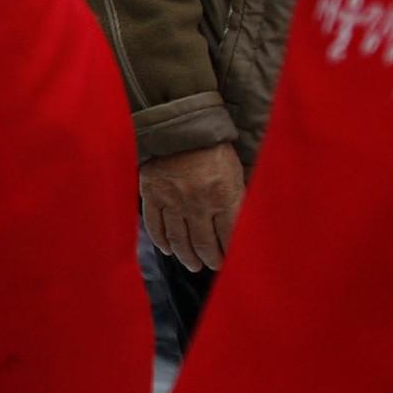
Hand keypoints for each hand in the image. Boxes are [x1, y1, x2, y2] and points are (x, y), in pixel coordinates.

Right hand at [141, 142, 246, 271]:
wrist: (179, 127)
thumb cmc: (214, 149)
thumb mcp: (236, 173)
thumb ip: (237, 200)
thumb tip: (239, 227)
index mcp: (222, 197)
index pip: (229, 237)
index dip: (230, 254)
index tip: (231, 262)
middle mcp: (196, 203)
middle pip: (204, 243)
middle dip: (210, 259)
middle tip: (212, 266)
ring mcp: (172, 201)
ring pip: (179, 239)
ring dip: (187, 256)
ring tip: (192, 264)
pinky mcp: (152, 195)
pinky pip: (155, 225)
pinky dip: (161, 240)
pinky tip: (168, 249)